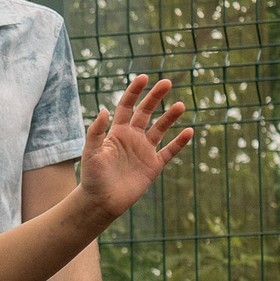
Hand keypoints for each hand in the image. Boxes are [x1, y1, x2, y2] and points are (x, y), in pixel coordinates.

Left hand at [77, 76, 191, 220]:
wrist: (101, 202)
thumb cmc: (92, 177)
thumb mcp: (91, 152)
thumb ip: (96, 131)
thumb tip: (104, 109)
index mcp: (116, 132)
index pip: (127, 106)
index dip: (135, 91)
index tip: (144, 77)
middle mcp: (132, 138)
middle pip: (146, 112)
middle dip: (155, 97)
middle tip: (167, 82)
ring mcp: (144, 151)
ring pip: (160, 129)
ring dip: (170, 117)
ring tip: (180, 105)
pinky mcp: (153, 166)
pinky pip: (169, 151)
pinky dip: (179, 142)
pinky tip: (189, 132)